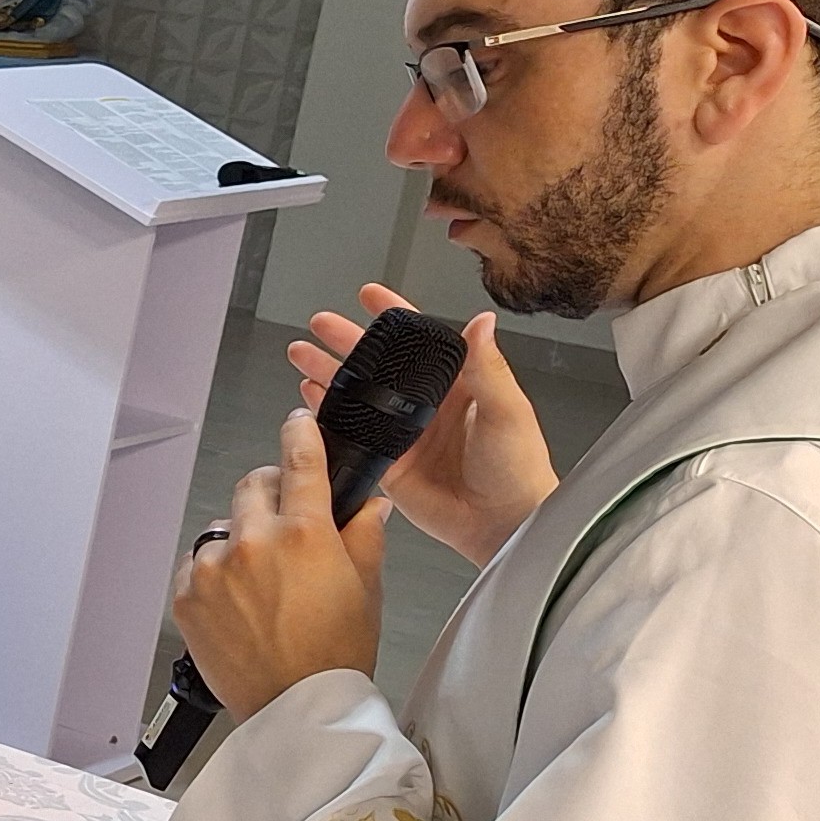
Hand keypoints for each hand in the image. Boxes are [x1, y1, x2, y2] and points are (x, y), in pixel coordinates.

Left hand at [172, 408, 388, 720]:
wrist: (296, 706)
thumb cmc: (335, 654)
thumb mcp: (366, 588)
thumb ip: (364, 536)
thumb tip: (369, 505)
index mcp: (304, 534)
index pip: (299, 461)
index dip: (299, 434)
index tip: (297, 425)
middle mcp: (253, 544)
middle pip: (253, 487)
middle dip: (270, 493)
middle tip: (285, 518)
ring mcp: (214, 570)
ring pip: (223, 527)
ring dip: (240, 537)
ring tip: (263, 576)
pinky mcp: (187, 596)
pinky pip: (197, 564)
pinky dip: (214, 571)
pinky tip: (238, 598)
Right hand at [288, 288, 554, 564]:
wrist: (504, 525)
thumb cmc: (518, 470)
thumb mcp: (507, 410)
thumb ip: (488, 367)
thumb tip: (482, 321)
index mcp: (456, 385)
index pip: (419, 341)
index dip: (394, 316)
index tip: (370, 295)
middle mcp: (425, 405)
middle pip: (377, 364)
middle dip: (346, 341)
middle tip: (320, 324)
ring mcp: (403, 434)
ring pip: (357, 395)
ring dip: (329, 374)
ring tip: (301, 355)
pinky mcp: (387, 463)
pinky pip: (351, 435)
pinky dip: (327, 417)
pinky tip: (309, 401)